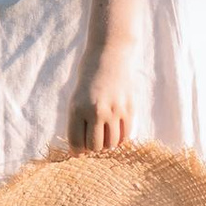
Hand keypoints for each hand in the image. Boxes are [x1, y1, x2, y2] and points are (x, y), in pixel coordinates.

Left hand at [68, 30, 148, 151]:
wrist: (109, 54)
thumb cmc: (88, 76)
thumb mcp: (76, 97)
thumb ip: (78, 121)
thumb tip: (81, 148)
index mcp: (78, 109)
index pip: (76, 142)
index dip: (77, 151)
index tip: (79, 151)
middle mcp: (96, 112)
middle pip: (95, 147)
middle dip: (92, 149)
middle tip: (92, 142)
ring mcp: (114, 111)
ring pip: (112, 144)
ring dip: (107, 144)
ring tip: (104, 136)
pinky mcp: (129, 109)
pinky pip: (126, 135)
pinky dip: (120, 139)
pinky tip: (116, 132)